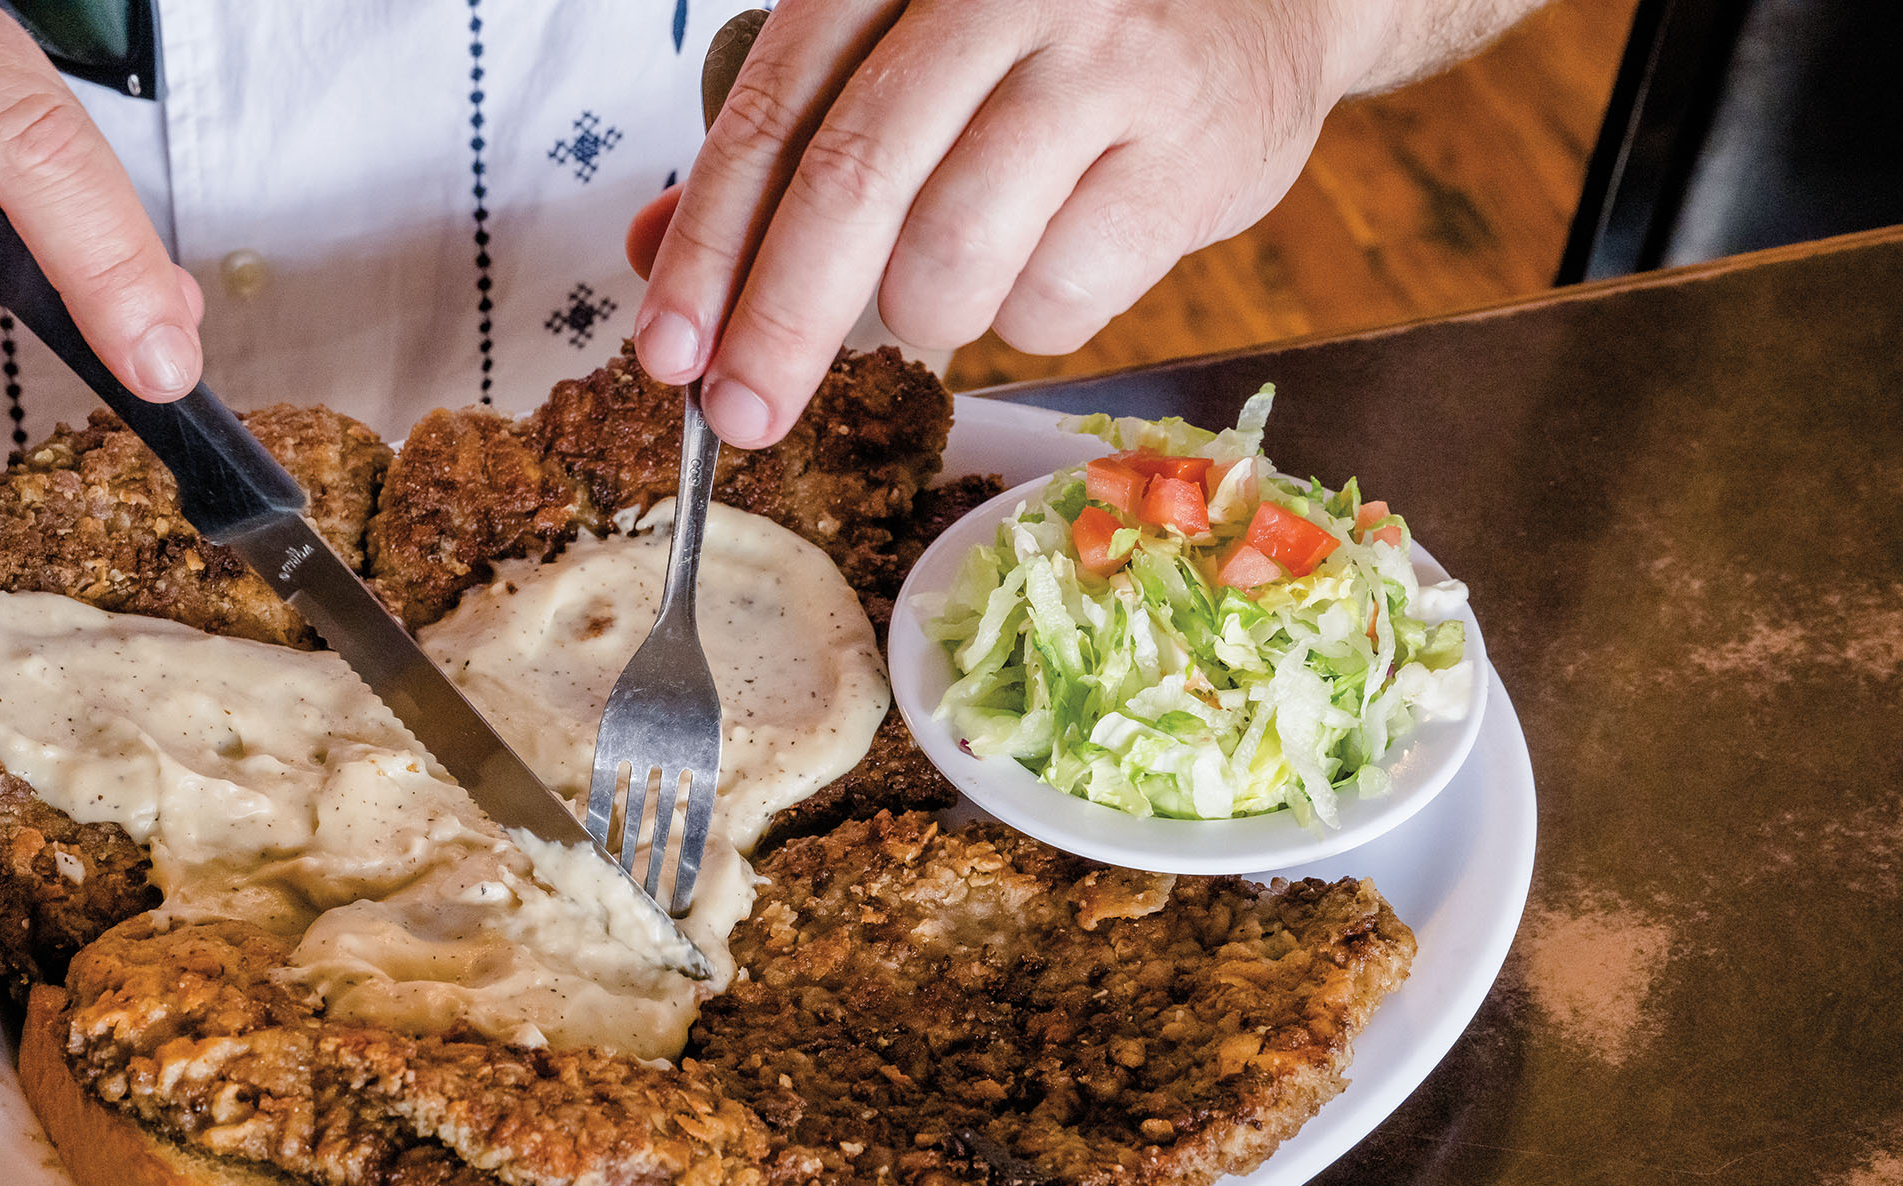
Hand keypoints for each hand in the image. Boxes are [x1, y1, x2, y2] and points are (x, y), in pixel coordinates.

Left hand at [628, 0, 1403, 447]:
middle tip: (743, 415)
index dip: (708, 250)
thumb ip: (786, 140)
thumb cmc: (1054, 38)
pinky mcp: (1185, 152)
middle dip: (781, 327)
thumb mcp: (905, 53)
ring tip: (945, 286)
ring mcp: (1102, 63)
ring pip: (953, 257)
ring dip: (923, 317)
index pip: (773, 116)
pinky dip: (1024, 320)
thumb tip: (650, 252)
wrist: (1265, 2)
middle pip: (854, 185)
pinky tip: (1049, 260)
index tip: (668, 354)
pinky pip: (1056, 299)